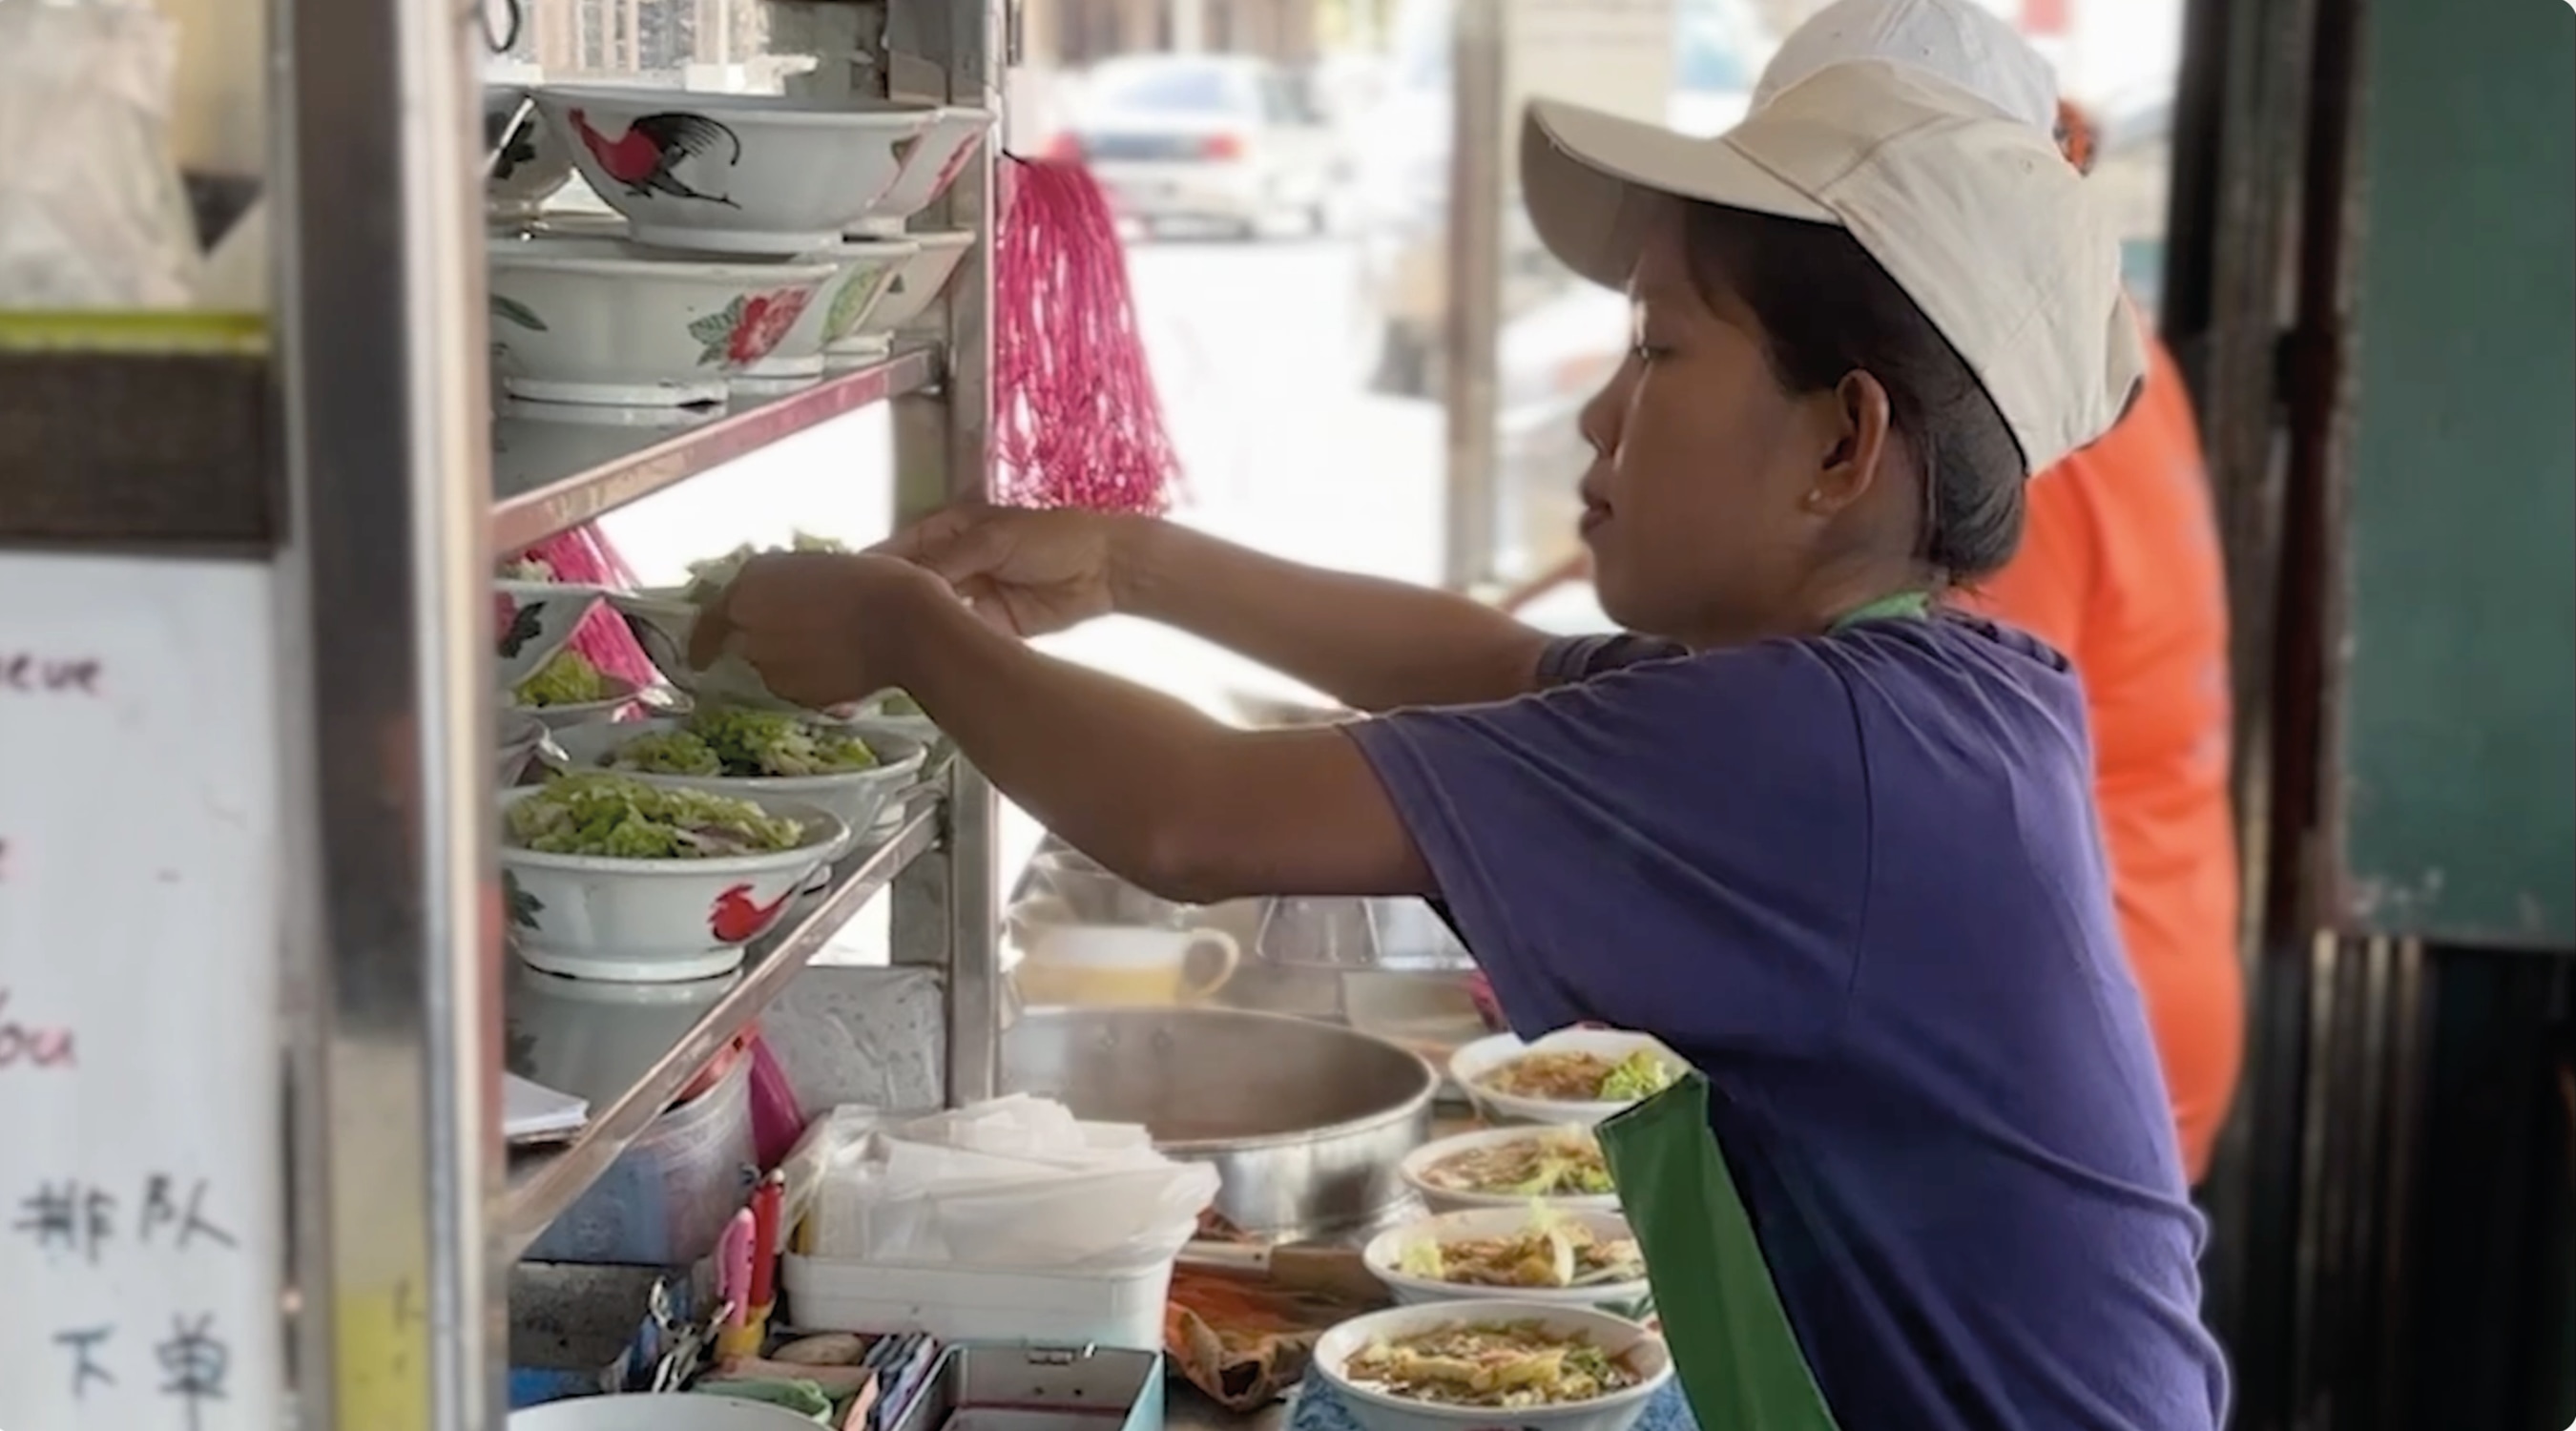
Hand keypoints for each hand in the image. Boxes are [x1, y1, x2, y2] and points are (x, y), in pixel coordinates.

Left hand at [686, 551, 948, 709]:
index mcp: (751, 581)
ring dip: (791, 663)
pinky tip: (845, 667)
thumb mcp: (820, 568)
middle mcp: (747, 621)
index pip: (710, 617)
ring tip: (834, 649)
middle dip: (763, 644)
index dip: (705, 638)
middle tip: (803, 638)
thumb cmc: (875, 583)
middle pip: (742, 642)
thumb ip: (786, 588)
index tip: (700, 655)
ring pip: (769, 668)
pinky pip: (795, 689)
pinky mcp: (794, 692)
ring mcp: (767, 662)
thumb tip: (783, 606)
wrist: (906, 625)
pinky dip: (811, 683)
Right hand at [874, 505, 1137, 638]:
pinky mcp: (989, 626)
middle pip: (910, 588)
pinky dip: (947, 647)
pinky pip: (960, 637)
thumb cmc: (1052, 537)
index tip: (844, 592)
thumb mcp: (993, 540)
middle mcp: (951, 565)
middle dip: (889, 606)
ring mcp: (969, 598)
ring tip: (884, 647)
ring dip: (915, 630)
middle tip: (858, 629)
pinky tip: (927, 659)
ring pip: (931, 617)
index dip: (872, 571)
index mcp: (945, 532)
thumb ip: (948, 560)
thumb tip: (906, 582)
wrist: (1105, 569)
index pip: (897, 552)